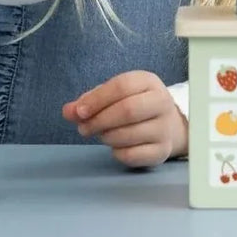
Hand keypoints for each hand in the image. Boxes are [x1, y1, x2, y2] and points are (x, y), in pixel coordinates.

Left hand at [61, 71, 187, 167]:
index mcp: (148, 81)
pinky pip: (133, 155)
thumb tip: (67, 112)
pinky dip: (117, 153)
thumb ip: (89, 101)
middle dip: (99, 120)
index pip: (122, 86)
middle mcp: (162, 102)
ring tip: (100, 134)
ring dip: (106, 137)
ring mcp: (165, 128)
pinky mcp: (163, 151)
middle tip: (83, 129)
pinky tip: (115, 147)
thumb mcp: (113, 95)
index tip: (79, 112)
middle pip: (128, 110)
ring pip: (129, 134)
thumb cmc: (134, 104)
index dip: (97, 99)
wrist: (169, 125)